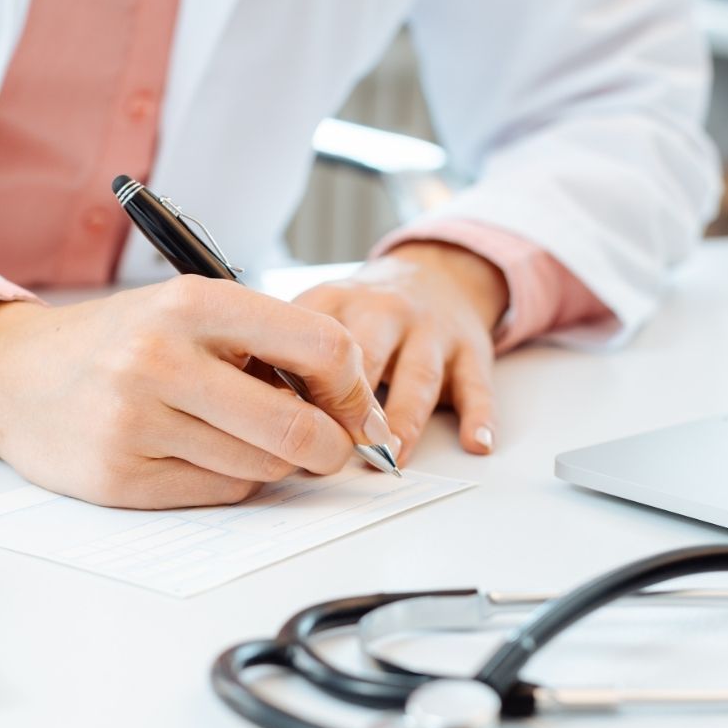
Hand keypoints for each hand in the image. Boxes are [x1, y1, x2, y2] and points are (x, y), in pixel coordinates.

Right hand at [0, 276, 395, 508]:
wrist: (16, 375)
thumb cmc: (120, 342)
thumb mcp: (186, 310)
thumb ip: (264, 342)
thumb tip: (352, 404)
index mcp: (191, 302)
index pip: (321, 345)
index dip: (354, 388)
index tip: (357, 407)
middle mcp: (160, 358)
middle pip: (298, 426)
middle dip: (331, 447)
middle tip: (333, 449)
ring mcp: (136, 420)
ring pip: (262, 466)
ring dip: (274, 463)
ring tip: (244, 438)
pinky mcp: (120, 476)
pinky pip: (219, 492)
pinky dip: (229, 480)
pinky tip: (199, 454)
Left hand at [294, 242, 507, 462]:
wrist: (437, 273)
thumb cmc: (365, 310)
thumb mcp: (321, 310)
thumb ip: (286, 349)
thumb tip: (249, 410)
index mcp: (337, 301)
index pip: (311, 341)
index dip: (294, 383)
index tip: (278, 424)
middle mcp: (385, 311)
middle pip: (366, 355)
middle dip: (348, 403)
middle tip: (331, 447)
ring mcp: (431, 331)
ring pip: (419, 375)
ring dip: (405, 417)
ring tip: (391, 454)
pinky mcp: (470, 350)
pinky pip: (476, 384)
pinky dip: (478, 415)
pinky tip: (474, 441)